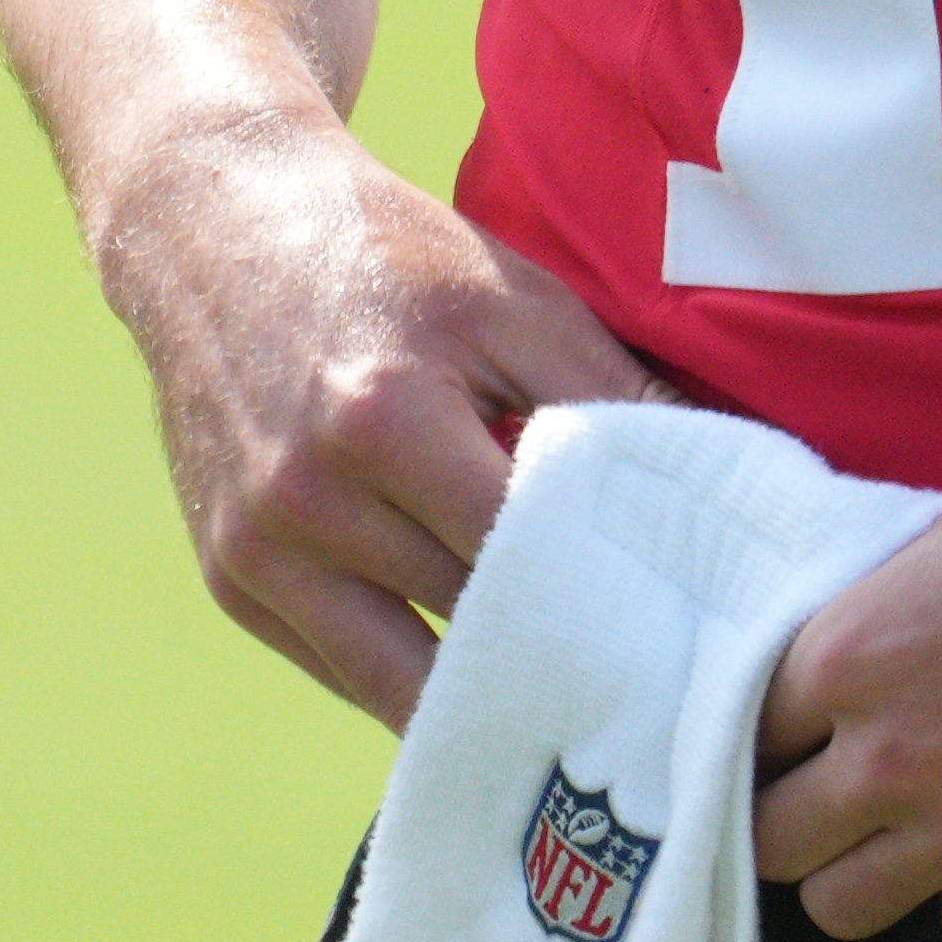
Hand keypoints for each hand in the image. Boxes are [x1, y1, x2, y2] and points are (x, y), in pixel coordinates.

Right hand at [97, 106, 660, 726]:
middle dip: (561, 657)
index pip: (525, 552)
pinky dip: (412, 683)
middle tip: (649, 697)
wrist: (212, 229)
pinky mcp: (228, 581)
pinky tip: (485, 685)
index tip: (682, 640)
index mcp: (385, 416)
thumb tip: (728, 473)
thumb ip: (615, 394)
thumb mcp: (512, 299)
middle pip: (468, 624)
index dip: (609, 597)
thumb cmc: (385, 256)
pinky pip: (342, 673)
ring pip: (404, 680)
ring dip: (490, 692)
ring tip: (579, 712)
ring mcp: (256, 552)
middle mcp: (306, 497)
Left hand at [754, 325, 941, 941]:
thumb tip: (815, 686)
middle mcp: (894, 758)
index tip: (797, 743)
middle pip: (774, 845)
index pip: (743, 740)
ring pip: (847, 911)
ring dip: (871, 877)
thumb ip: (866, 631)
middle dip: (800, 822)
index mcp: (850, 655)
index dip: (771, 742)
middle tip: (839, 801)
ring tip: (915, 835)